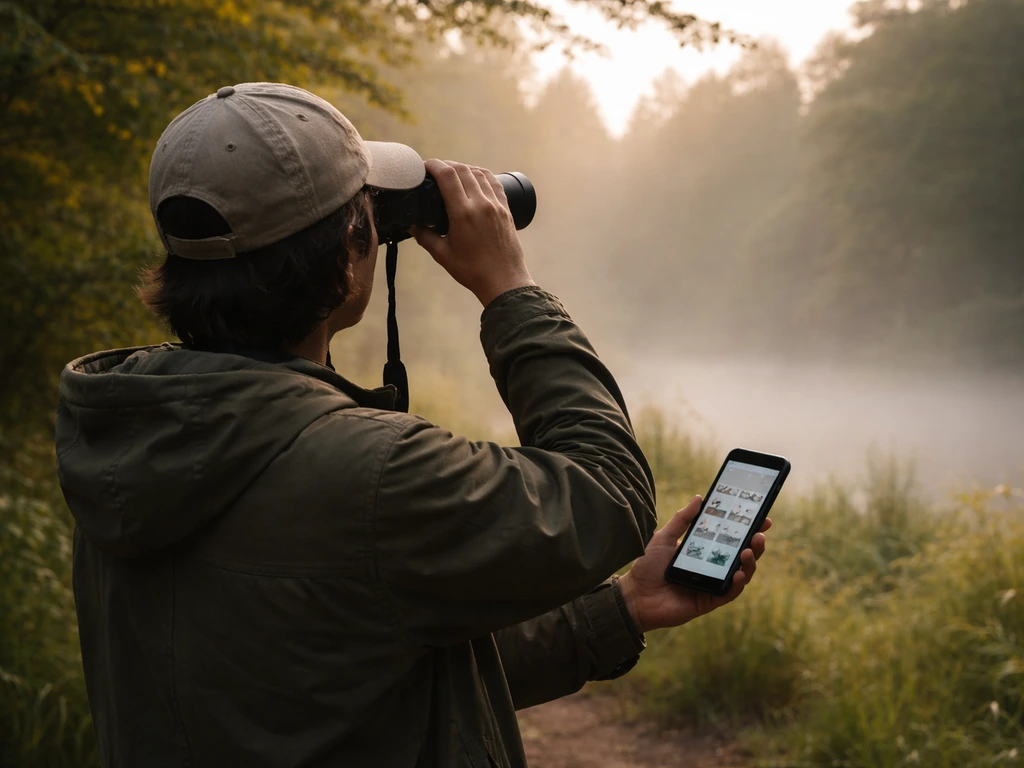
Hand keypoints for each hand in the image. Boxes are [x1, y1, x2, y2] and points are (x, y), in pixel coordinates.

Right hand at [411, 159, 535, 306]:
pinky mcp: (506, 209)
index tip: (424, 166)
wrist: (504, 281)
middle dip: (446, 164)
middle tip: (435, 170)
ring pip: (479, 173)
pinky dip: (482, 175)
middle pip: (462, 170)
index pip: (447, 175)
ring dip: (464, 168)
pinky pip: (494, 182)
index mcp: (463, 213)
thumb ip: (425, 237)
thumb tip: (412, 226)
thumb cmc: (473, 271)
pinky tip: (475, 177)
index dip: (434, 165)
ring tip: (453, 172)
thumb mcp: (443, 255)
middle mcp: (481, 204)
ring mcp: (496, 205)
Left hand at [617, 495, 770, 632]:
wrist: (635, 595)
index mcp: (704, 551)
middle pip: (741, 556)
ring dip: (750, 562)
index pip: (732, 539)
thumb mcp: (664, 537)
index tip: (762, 518)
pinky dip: (737, 584)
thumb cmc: (647, 566)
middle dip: (755, 544)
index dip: (749, 529)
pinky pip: (729, 593)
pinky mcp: (709, 601)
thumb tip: (700, 498)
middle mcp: (712, 567)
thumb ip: (683, 520)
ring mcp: (712, 584)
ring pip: (741, 574)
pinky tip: (739, 574)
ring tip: (748, 550)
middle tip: (759, 533)